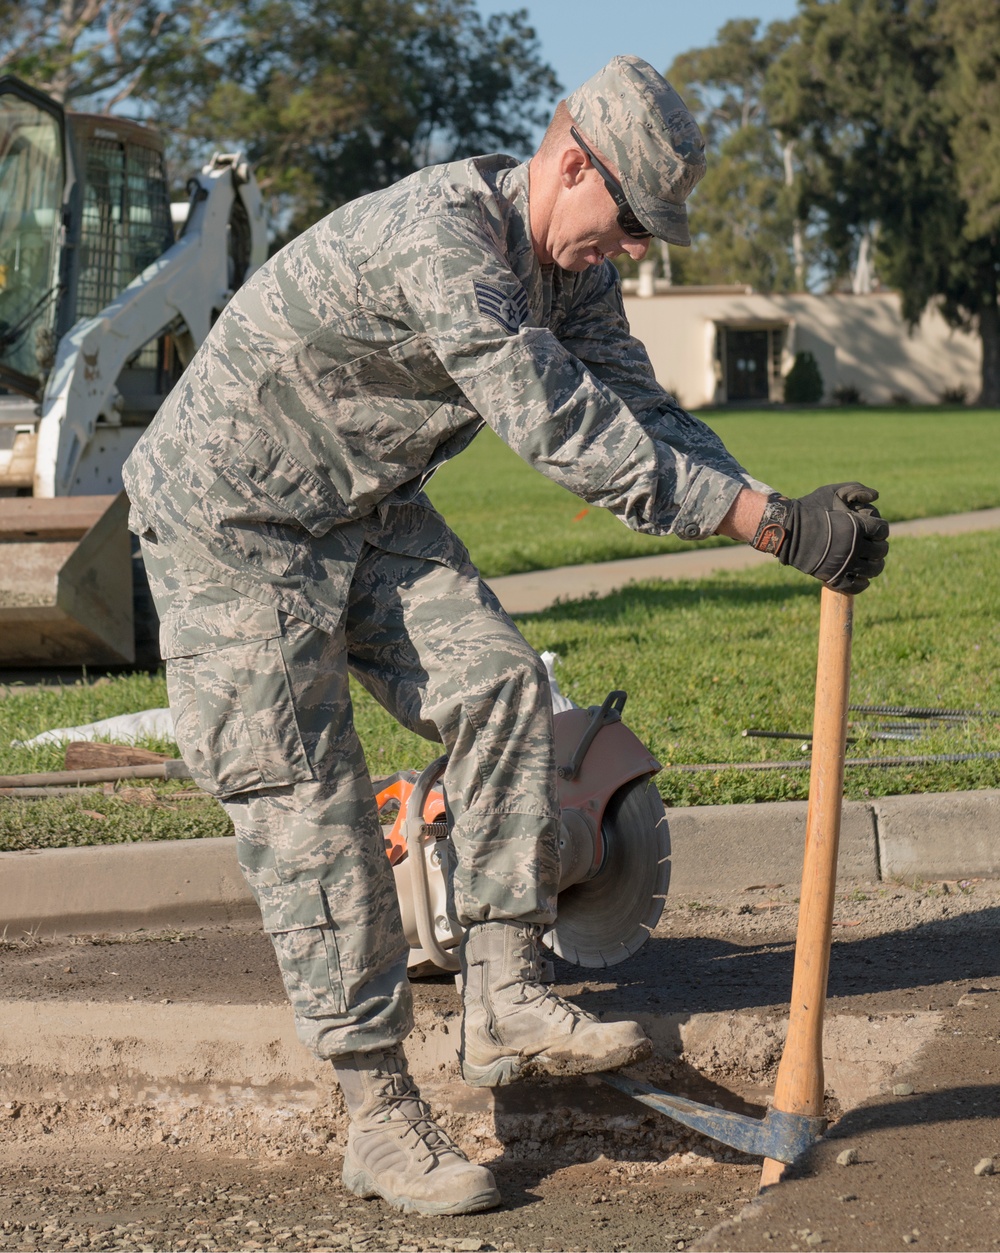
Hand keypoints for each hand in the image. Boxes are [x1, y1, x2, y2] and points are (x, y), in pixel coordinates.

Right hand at [751, 482, 889, 592]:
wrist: (786, 530)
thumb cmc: (808, 508)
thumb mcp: (831, 491)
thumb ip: (856, 489)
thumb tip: (876, 495)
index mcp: (856, 526)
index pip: (882, 530)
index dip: (881, 529)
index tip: (875, 530)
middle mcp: (853, 546)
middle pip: (881, 551)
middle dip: (879, 547)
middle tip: (874, 546)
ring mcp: (844, 564)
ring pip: (873, 570)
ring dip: (875, 565)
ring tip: (870, 562)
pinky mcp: (833, 577)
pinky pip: (856, 585)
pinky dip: (862, 583)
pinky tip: (861, 577)